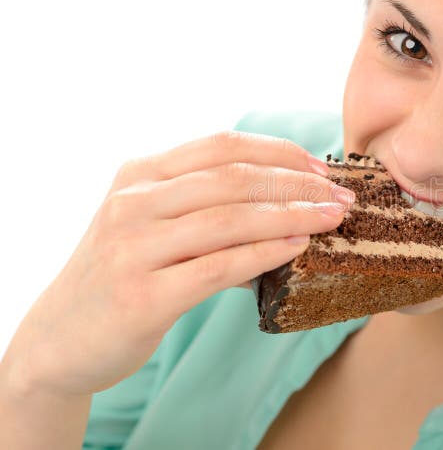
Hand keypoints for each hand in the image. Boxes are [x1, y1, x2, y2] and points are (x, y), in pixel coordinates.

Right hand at [0, 130, 353, 399]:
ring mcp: (132, 248)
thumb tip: (286, 200)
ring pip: (230, 219)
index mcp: (139, 174)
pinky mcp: (142, 296)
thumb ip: (202, 205)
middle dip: (298, 185)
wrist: (60, 338)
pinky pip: (218, 267)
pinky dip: (265, 253)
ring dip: (291, 216)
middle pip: (233, 178)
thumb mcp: (151, 223)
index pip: (222, 145)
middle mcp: (132, 202)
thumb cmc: (123, 274)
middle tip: (342, 198)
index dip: (280, 152)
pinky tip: (298, 248)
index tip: (322, 169)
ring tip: (332, 220)